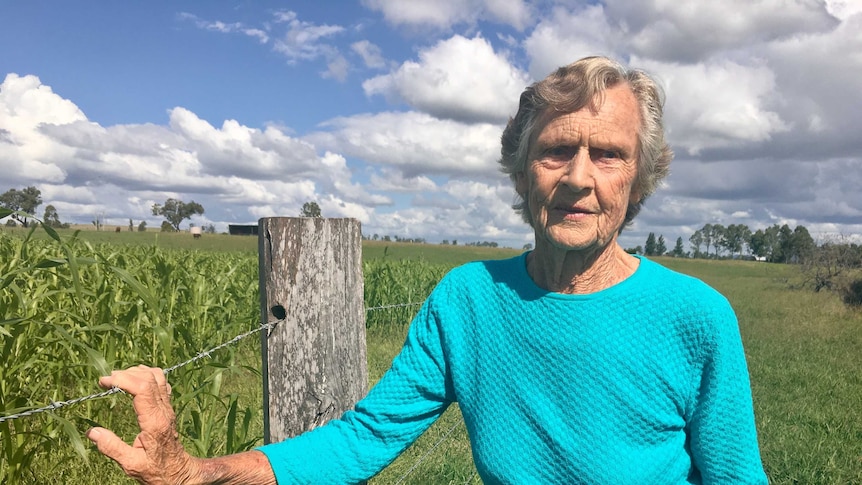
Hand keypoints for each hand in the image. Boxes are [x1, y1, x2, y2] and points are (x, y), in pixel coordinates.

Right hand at [86, 365, 200, 483]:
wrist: (178, 471)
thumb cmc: (156, 470)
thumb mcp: (131, 464)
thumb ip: (112, 448)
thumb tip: (92, 432)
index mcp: (154, 422)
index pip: (143, 389)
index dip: (123, 379)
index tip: (105, 381)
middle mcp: (163, 410)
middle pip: (149, 378)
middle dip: (126, 373)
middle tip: (106, 380)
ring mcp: (168, 407)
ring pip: (158, 376)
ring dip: (137, 372)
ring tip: (118, 378)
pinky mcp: (168, 407)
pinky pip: (162, 382)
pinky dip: (147, 376)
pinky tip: (134, 381)